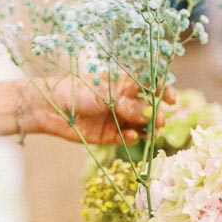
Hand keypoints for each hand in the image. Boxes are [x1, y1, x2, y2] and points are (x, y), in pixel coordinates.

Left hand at [26, 74, 174, 145]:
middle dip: (157, 113)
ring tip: (151, 130)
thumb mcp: (105, 94)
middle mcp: (123, 101)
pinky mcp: (110, 135)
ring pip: (142, 125)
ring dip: (149, 128)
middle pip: (149, 107)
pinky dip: (133, 137)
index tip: (171, 99)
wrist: (49, 108)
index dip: (164, 90)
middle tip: (159, 119)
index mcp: (123, 83)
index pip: (150, 84)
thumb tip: (152, 113)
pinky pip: (128, 137)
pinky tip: (131, 136)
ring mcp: (117, 118)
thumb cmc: (76, 91)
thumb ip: (128, 104)